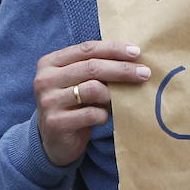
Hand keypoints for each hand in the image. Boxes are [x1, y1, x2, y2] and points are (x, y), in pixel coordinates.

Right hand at [34, 40, 151, 166]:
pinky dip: (104, 115)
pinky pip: (91, 114)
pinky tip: (104, 117)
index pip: (86, 49)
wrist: (53, 140)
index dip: (113, 49)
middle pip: (92, 67)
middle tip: (144, 73)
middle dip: (122, 69)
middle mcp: (44, 80)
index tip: (137, 52)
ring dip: (113, 94)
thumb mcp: (78, 82)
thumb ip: (95, 68)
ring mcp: (48, 101)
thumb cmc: (73, 105)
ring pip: (92, 89)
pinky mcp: (56, 123)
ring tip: (119, 100)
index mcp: (50, 63)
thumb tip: (133, 58)